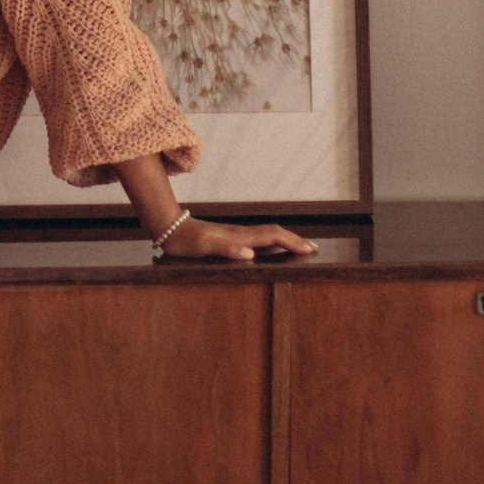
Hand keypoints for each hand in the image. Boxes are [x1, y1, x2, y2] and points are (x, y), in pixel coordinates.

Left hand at [161, 216, 317, 262]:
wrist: (170, 228)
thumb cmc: (186, 241)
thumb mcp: (204, 247)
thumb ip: (226, 250)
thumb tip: (251, 255)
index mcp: (239, 236)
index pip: (272, 236)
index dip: (292, 242)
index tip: (310, 249)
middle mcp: (241, 233)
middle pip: (274, 233)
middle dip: (295, 239)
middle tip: (314, 249)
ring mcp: (236, 235)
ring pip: (267, 234)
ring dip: (286, 240)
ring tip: (300, 247)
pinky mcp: (230, 238)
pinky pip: (258, 239)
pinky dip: (272, 243)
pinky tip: (272, 248)